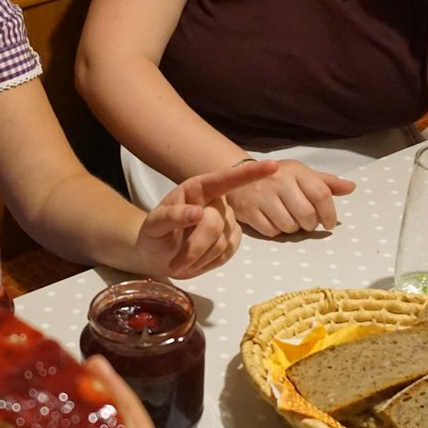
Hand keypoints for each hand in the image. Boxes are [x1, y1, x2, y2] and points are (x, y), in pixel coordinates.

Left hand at [133, 161, 276, 276]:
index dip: (250, 173)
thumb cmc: (154, 235)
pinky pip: (227, 253)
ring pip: (222, 242)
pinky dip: (208, 261)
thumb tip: (198, 212)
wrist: (158, 256)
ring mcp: (227, 222)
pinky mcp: (232, 241)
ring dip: (198, 256)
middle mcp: (217, 202)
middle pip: (216, 224)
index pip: (226, 180)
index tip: (274, 166)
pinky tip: (196, 259)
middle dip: (194, 245)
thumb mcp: (153, 226)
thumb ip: (172, 216)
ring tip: (181, 258)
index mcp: (198, 189)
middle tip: (174, 259)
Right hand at [225, 159, 354, 235]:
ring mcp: (262, 196)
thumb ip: (325, 183)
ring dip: (292, 228)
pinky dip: (276, 231)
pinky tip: (273, 221)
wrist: (236, 175)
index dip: (329, 213)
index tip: (329, 223)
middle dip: (310, 224)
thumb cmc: (276, 177)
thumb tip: (351, 187)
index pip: (321, 194)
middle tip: (307, 222)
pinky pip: (271, 231)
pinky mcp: (248, 210)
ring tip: (288, 219)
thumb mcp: (300, 174)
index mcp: (295, 170)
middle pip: (306, 214)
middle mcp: (279, 181)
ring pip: (289, 226)